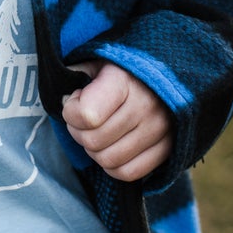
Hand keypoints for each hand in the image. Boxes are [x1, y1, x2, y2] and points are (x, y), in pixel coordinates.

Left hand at [61, 61, 172, 182]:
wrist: (165, 73)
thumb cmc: (123, 68)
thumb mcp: (98, 60)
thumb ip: (78, 73)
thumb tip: (64, 100)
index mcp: (125, 80)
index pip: (86, 115)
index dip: (71, 111)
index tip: (76, 99)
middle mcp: (146, 106)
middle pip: (93, 141)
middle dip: (80, 132)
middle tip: (85, 120)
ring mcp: (159, 130)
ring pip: (108, 161)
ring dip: (95, 150)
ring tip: (99, 132)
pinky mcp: (168, 148)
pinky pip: (129, 173)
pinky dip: (113, 166)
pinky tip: (112, 147)